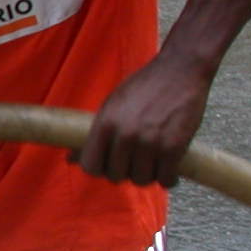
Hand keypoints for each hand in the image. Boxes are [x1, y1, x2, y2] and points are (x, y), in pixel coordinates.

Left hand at [75, 56, 212, 187]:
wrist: (180, 71)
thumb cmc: (143, 87)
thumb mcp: (112, 104)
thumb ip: (95, 133)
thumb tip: (70, 159)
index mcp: (105, 124)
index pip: (91, 166)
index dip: (98, 168)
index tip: (107, 164)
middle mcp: (125, 136)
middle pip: (116, 176)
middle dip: (123, 172)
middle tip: (133, 162)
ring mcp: (150, 143)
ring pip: (141, 180)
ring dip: (146, 175)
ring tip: (151, 163)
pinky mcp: (175, 147)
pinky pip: (166, 179)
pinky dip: (168, 179)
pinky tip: (167, 170)